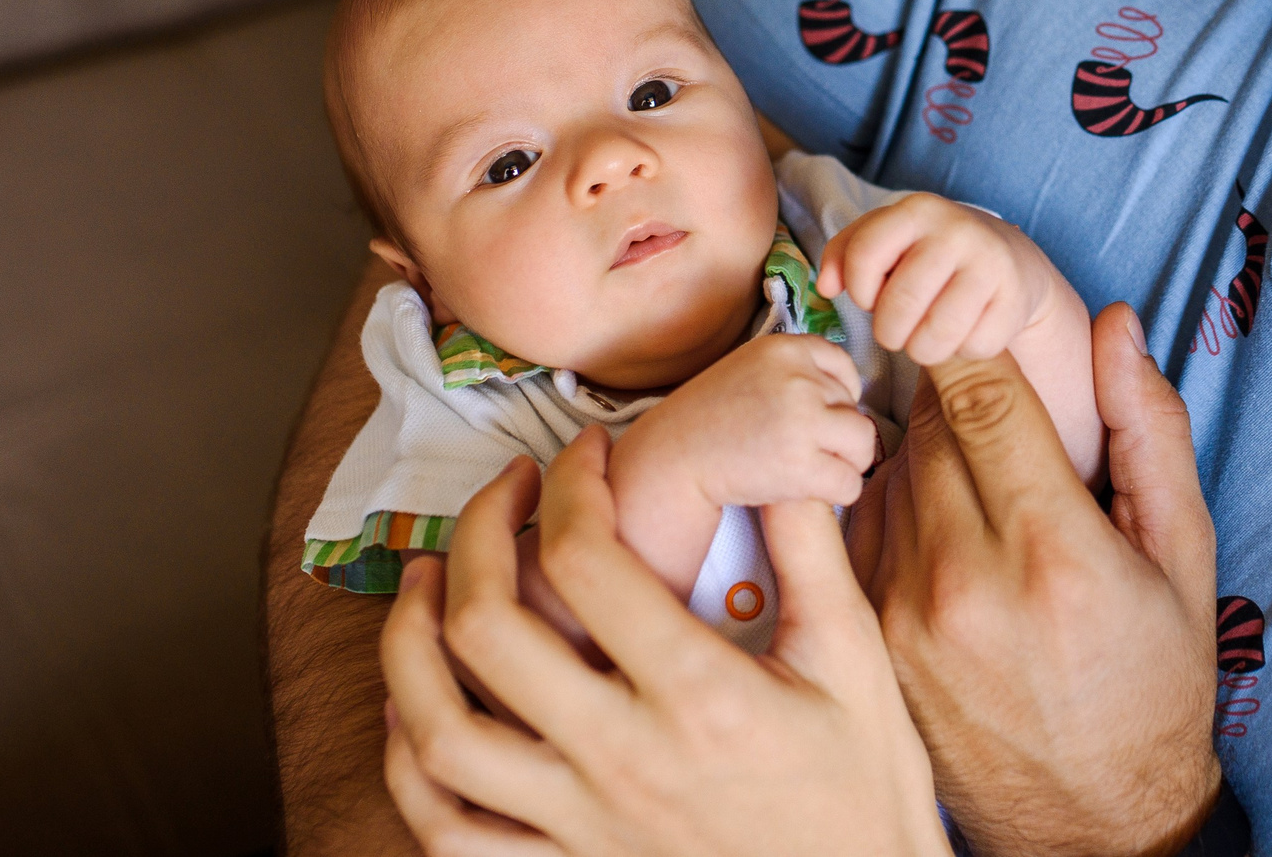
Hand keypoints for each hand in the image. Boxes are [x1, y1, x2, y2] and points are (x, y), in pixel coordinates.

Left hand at [380, 432, 947, 856]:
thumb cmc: (863, 787)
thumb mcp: (854, 659)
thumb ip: (810, 550)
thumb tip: (780, 458)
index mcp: (699, 694)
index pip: (587, 560)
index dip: (572, 481)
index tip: (588, 451)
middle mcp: (624, 758)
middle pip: (487, 630)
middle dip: (477, 533)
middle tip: (508, 491)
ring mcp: (582, 822)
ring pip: (440, 734)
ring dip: (408, 643)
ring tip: (427, 579)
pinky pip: (449, 829)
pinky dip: (410, 765)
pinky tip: (418, 705)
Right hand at [616, 332, 876, 511]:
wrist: (671, 459)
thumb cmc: (710, 417)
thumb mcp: (751, 369)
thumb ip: (796, 370)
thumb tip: (856, 391)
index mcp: (784, 348)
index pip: (845, 368)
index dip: (838, 397)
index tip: (815, 417)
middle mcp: (797, 379)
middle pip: (855, 408)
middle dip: (835, 434)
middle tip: (800, 449)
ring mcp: (801, 421)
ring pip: (863, 444)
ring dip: (845, 462)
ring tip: (813, 470)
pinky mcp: (801, 466)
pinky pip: (850, 483)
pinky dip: (836, 493)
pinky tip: (808, 491)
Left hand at [819, 193, 1071, 365]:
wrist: (1009, 260)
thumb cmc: (930, 255)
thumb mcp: (887, 240)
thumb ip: (845, 254)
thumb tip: (825, 286)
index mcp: (916, 210)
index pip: (863, 255)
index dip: (859, 290)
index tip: (870, 298)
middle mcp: (956, 231)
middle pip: (898, 306)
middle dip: (889, 332)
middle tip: (897, 330)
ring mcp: (990, 264)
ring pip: (935, 337)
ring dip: (922, 350)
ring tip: (925, 337)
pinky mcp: (1016, 299)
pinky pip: (973, 348)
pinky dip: (963, 352)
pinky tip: (964, 332)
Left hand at [855, 304, 1221, 856]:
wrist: (1091, 823)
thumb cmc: (1152, 685)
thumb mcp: (1181, 555)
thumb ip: (1148, 430)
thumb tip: (1114, 326)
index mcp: (1053, 547)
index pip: (980, 389)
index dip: (978, 339)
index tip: (983, 324)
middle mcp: (965, 578)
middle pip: (930, 422)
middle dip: (964, 402)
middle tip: (1001, 419)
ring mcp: (903, 614)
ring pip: (891, 470)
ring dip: (929, 457)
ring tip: (983, 491)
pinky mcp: (868, 641)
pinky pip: (862, 527)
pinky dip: (896, 509)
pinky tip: (944, 536)